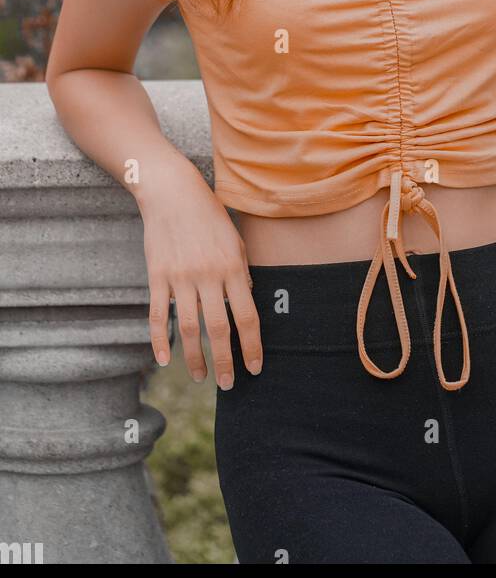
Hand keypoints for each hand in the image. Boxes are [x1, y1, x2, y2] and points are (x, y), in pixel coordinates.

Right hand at [138, 166, 262, 388]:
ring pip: (188, 329)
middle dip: (225, 362)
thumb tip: (246, 302)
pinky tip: (163, 360)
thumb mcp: (236, 240)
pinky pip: (158, 315)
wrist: (173, 192)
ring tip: (200, 377)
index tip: (256, 367)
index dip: (253, 346)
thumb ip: (242, 272)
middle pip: (219, 330)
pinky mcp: (157, 276)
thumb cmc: (210, 215)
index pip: (247, 316)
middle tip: (229, 384)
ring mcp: (181, 277)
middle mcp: (208, 276)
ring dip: (195, 358)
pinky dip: (159, 340)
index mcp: (233, 268)